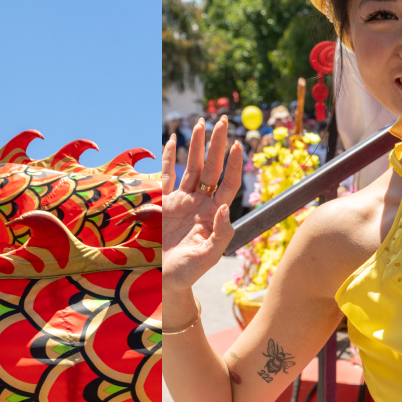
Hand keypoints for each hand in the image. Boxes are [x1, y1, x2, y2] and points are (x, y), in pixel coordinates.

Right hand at [160, 118, 243, 301]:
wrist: (164, 280)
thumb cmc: (188, 273)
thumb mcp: (208, 257)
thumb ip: (220, 234)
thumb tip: (225, 208)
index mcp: (213, 214)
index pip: (227, 183)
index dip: (233, 164)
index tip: (237, 145)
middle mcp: (200, 203)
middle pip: (211, 168)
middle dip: (216, 145)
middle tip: (222, 121)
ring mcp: (182, 201)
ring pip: (191, 167)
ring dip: (197, 146)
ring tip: (202, 123)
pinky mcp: (164, 204)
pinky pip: (167, 175)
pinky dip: (168, 157)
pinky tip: (173, 139)